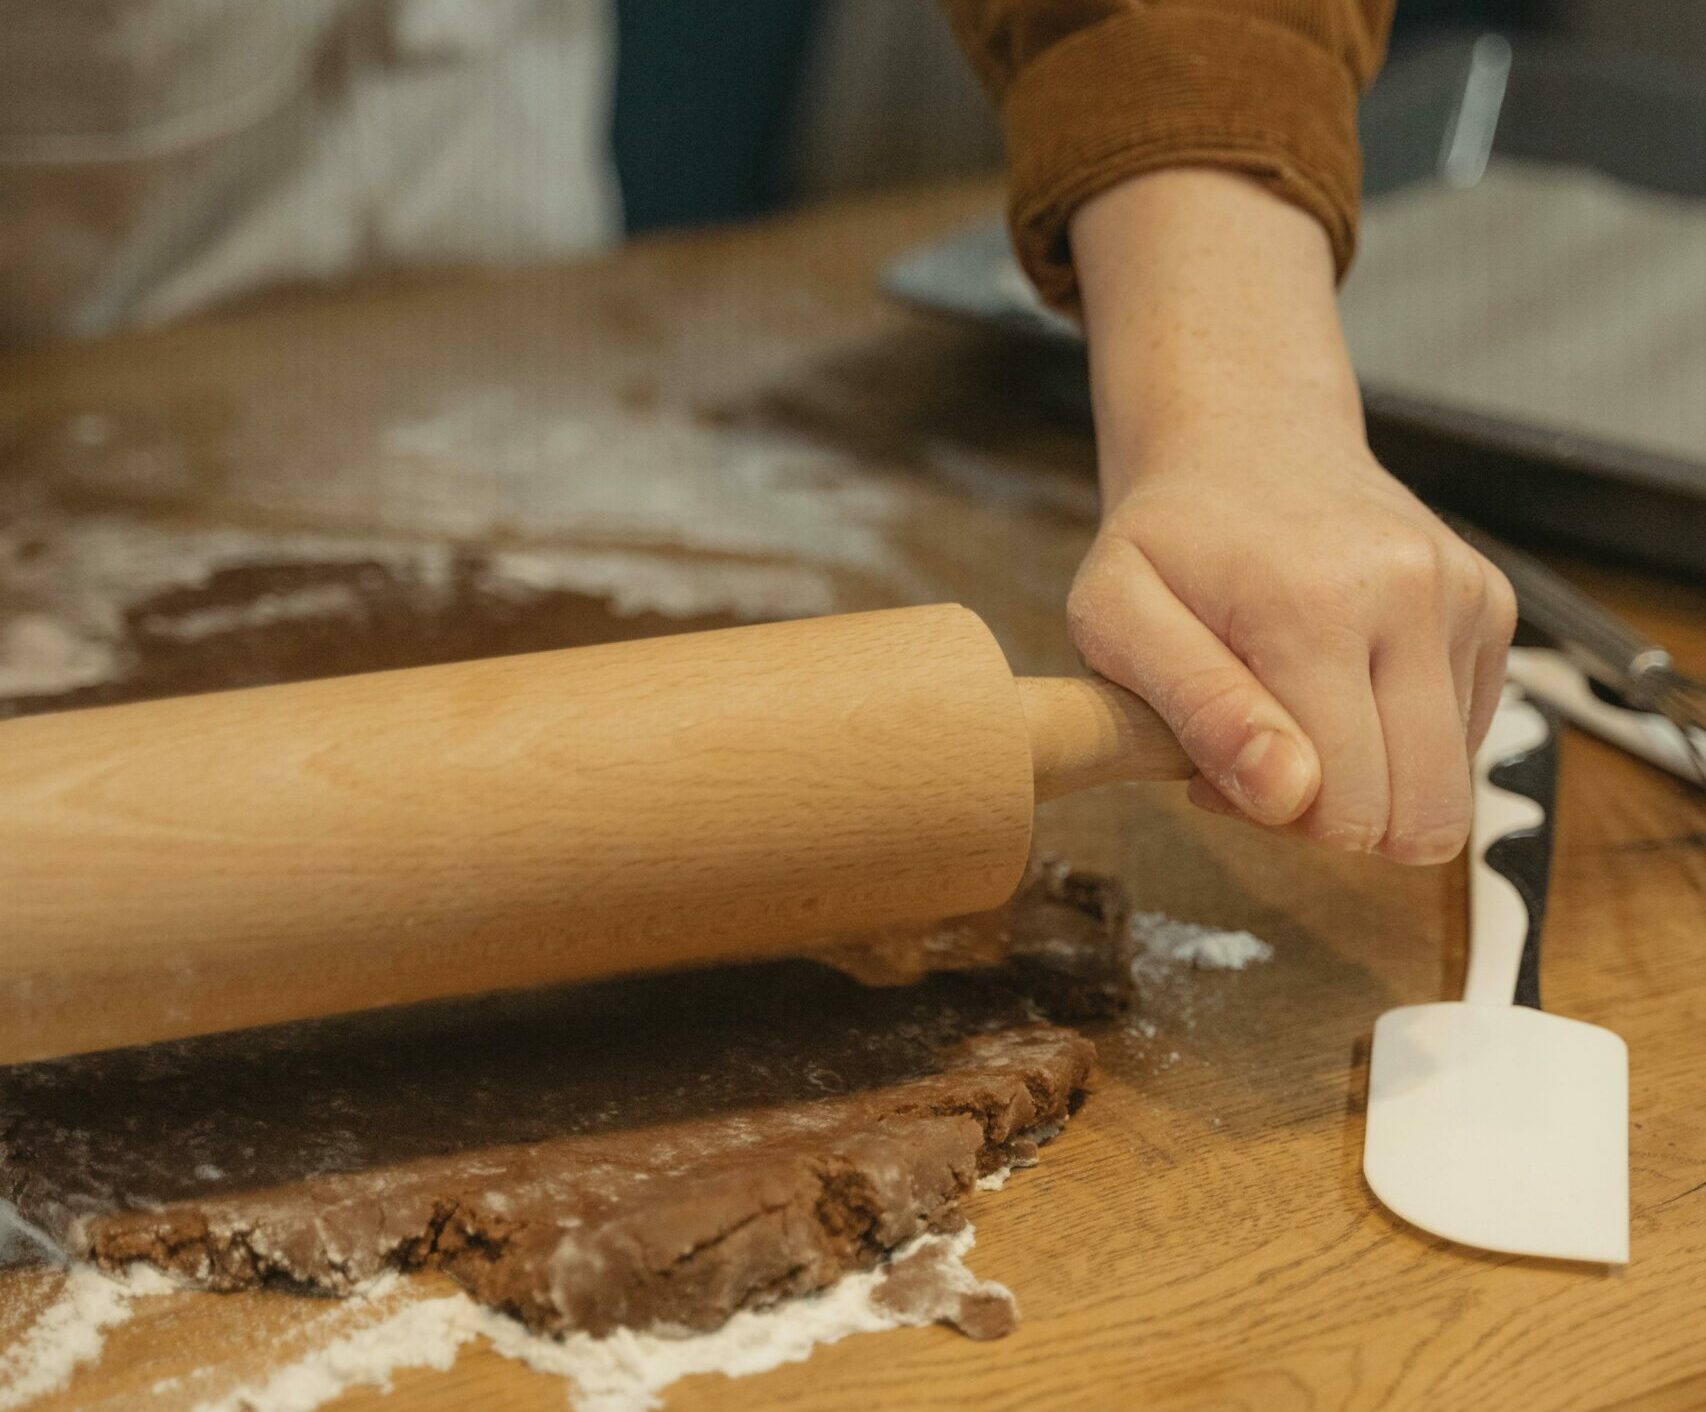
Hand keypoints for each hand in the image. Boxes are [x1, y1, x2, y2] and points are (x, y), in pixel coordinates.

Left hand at [1068, 169, 1515, 862]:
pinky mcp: (1492, 605)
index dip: (1274, 818)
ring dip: (1369, 782)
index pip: (1346, 809)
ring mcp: (1466, 598)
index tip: (1214, 765)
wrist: (1245, 440)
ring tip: (1293, 711)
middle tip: (1257, 752)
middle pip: (1420, 816)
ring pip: (1449, 790)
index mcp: (1313, 606)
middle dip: (1332, 818)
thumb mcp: (1117, 617)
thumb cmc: (1167, 541)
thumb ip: (1197, 709)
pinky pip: (1463, 742)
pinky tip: (1336, 685)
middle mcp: (1413, 595)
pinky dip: (1400, 740)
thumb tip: (1291, 796)